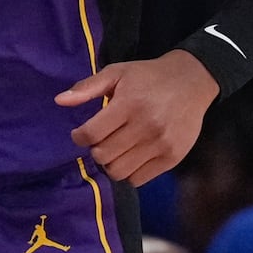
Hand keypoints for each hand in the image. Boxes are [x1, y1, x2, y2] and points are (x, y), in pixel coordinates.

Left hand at [56, 50, 217, 184]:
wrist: (192, 81)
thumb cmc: (149, 76)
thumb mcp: (117, 73)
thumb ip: (87, 87)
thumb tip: (59, 101)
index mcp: (129, 104)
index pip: (92, 134)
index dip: (79, 136)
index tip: (81, 133)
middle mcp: (146, 126)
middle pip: (103, 156)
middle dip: (95, 149)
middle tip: (101, 139)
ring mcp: (161, 144)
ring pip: (119, 172)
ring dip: (110, 163)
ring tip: (115, 149)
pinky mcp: (172, 158)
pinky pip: (138, 179)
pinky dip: (129, 172)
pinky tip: (131, 156)